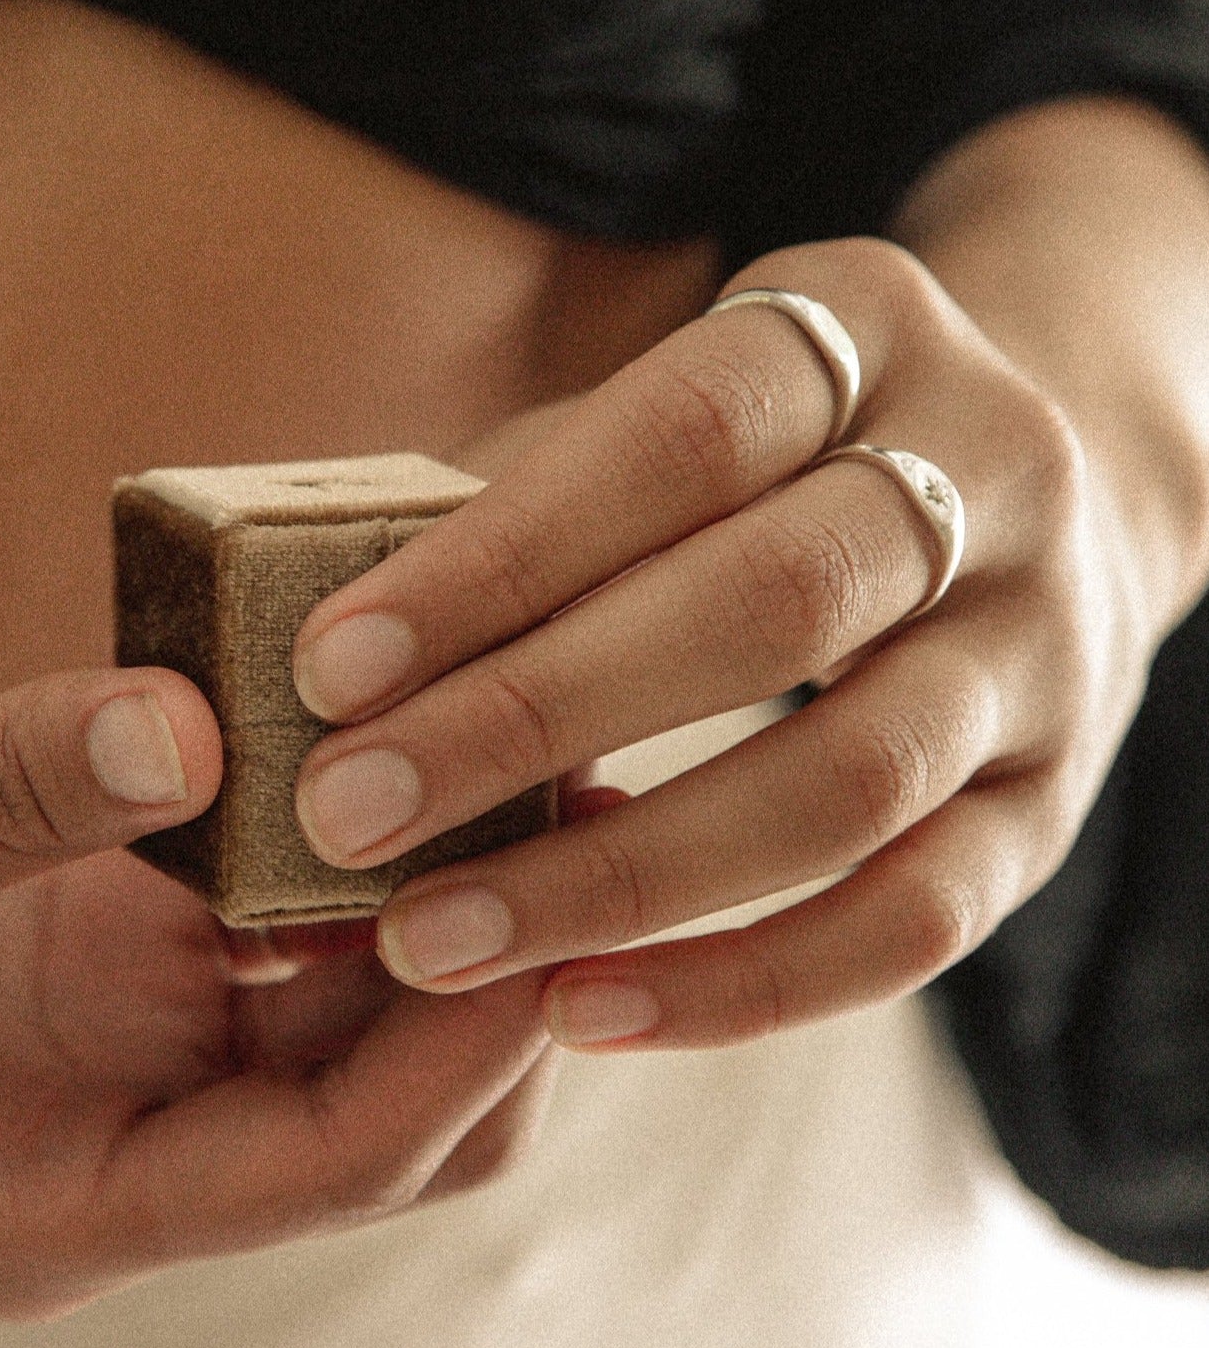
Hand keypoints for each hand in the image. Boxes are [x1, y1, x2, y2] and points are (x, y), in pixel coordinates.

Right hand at [0, 672, 551, 1315]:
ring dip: (423, 890)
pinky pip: (273, 911)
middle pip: (378, 1105)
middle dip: (476, 974)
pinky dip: (337, 838)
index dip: (446, 1048)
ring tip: (504, 743)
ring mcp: (119, 1045)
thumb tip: (191, 724)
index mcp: (41, 1207)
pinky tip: (377, 732)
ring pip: (346, 1002)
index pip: (313, 1167)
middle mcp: (112, 1144)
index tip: (542, 905)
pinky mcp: (107, 951)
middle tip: (563, 803)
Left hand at [286, 110, 1208, 1053]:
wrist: (1038, 496)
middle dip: (532, 718)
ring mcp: (1042, 650)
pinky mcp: (1055, 810)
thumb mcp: (657, 430)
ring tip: (430, 942)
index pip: (681, 434)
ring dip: (619, 879)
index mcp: (863, 334)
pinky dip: (743, 987)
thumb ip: (504, 511)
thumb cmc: (765, 471)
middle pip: (770, 605)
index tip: (328, 666)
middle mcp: (987, 477)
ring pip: (848, 784)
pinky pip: (917, 924)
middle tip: (343, 816)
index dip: (501, 555)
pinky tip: (577, 1013)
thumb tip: (293, 656)